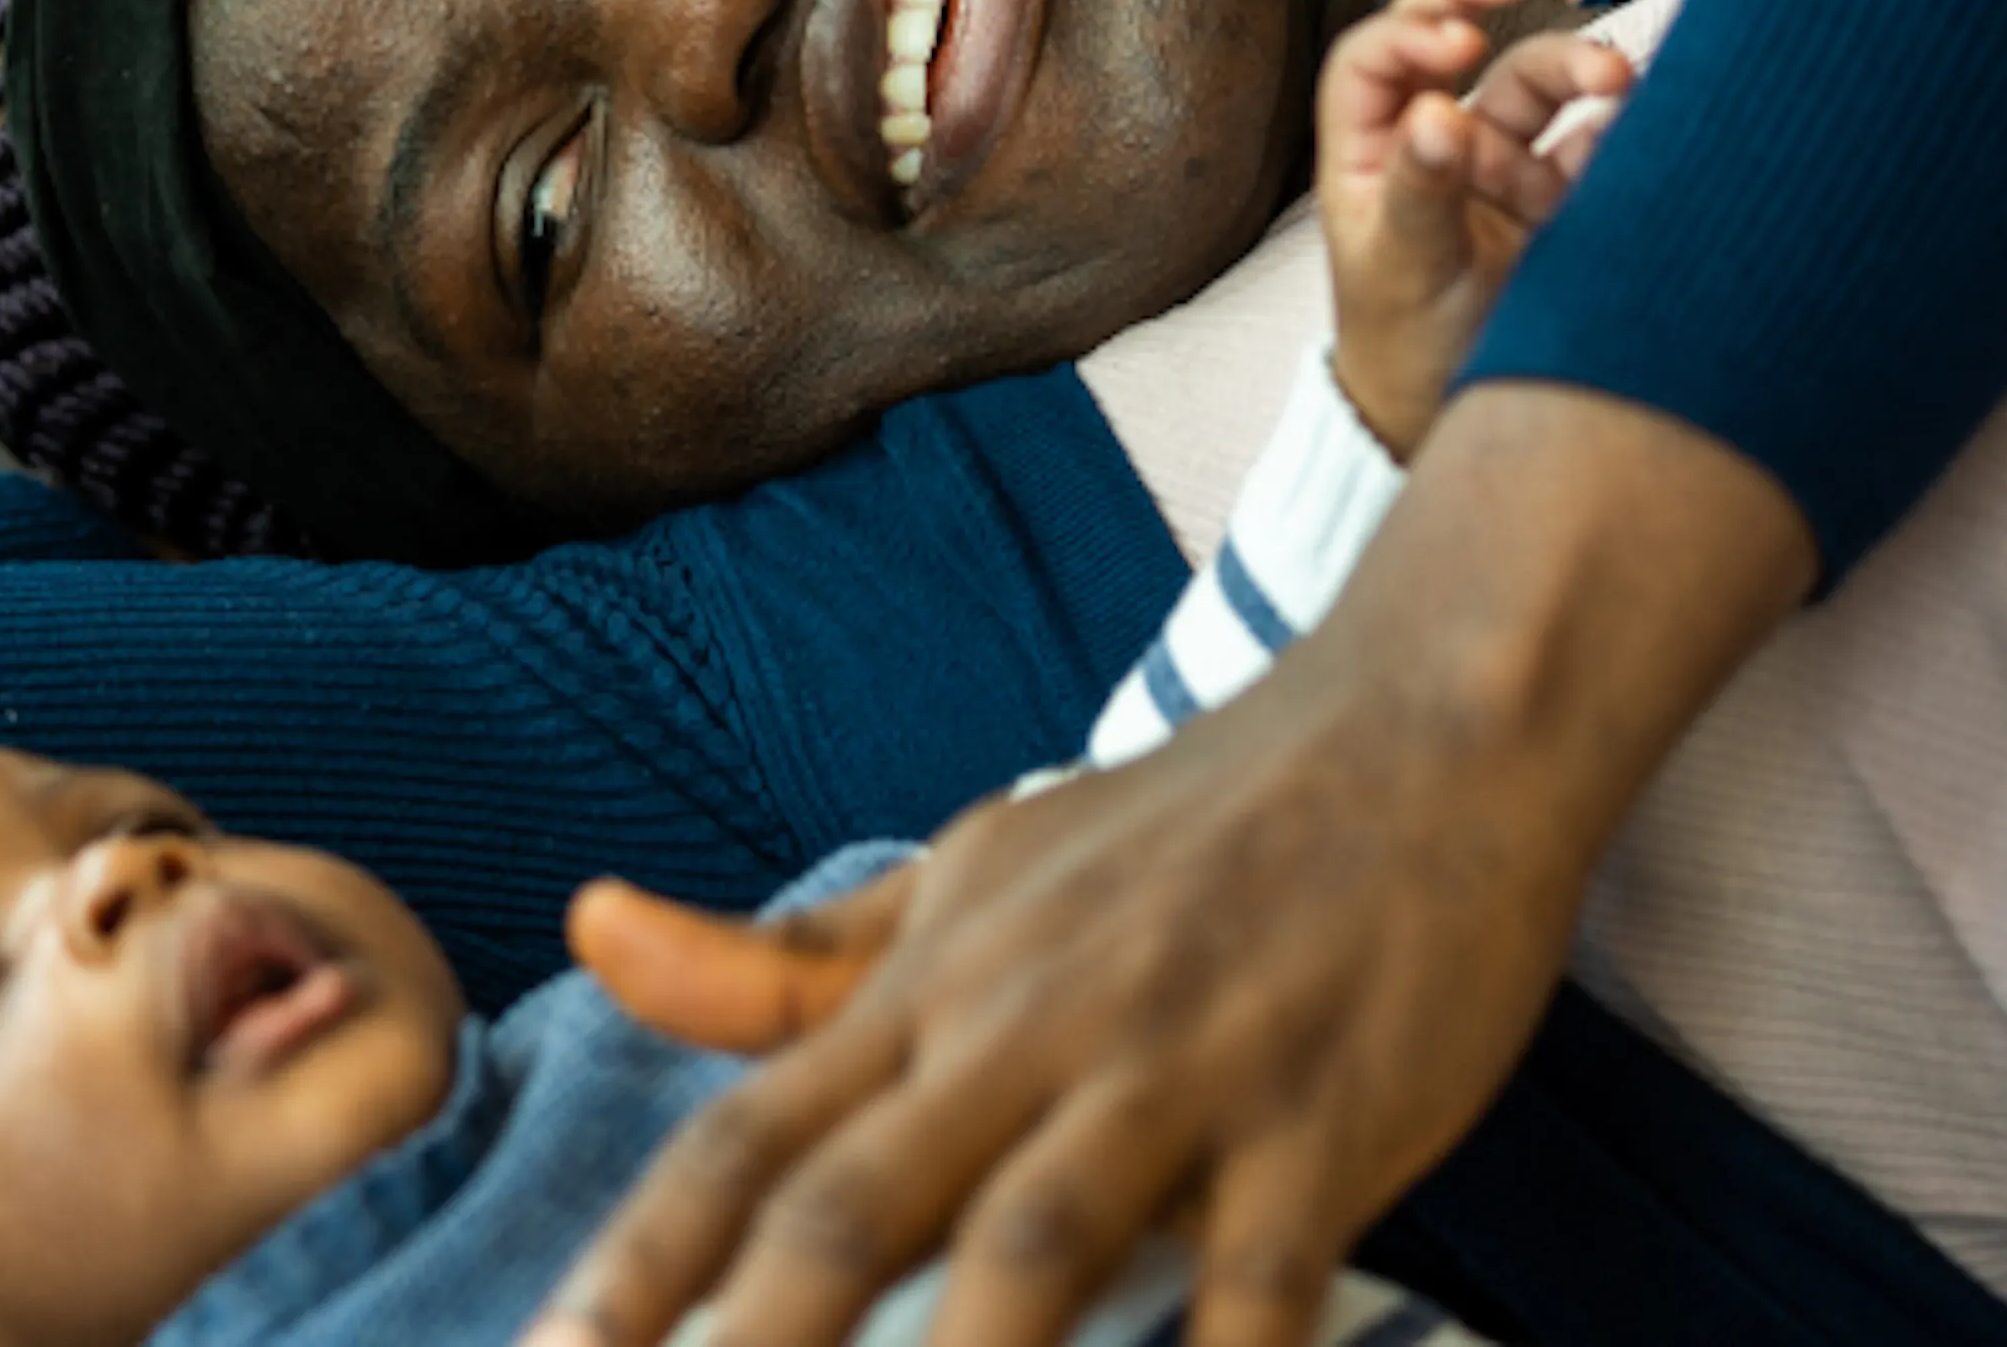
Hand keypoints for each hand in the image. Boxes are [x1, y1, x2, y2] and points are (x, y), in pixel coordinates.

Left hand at [530, 385, 1815, 1346]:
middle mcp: (1030, 1026)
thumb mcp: (966, 871)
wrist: (1419, 723)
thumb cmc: (1177, 830)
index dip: (641, 1262)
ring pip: (1038, 1240)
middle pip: (859, 1204)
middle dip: (757, 1342)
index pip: (749, 1135)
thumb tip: (587, 930)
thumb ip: (788, 956)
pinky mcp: (1327, 1117)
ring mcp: (1180, 1068)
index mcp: (936, 983)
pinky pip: (1263, 1277)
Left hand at [1318, 0, 1631, 456]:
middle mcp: (1430, 142)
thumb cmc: (1404, 343)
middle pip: (1451, 39)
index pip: (1374, 60)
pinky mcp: (1556, 194)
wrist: (1454, 417)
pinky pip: (1588, 141)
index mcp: (1367, 151)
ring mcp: (1496, 163)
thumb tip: (1438, 111)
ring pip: (1532, 86)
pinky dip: (1615, 126)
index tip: (1457, 46)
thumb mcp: (1404, 269)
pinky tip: (1638, 126)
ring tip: (1617, 79)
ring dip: (1573, 69)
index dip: (1411, 34)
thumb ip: (1421, 193)